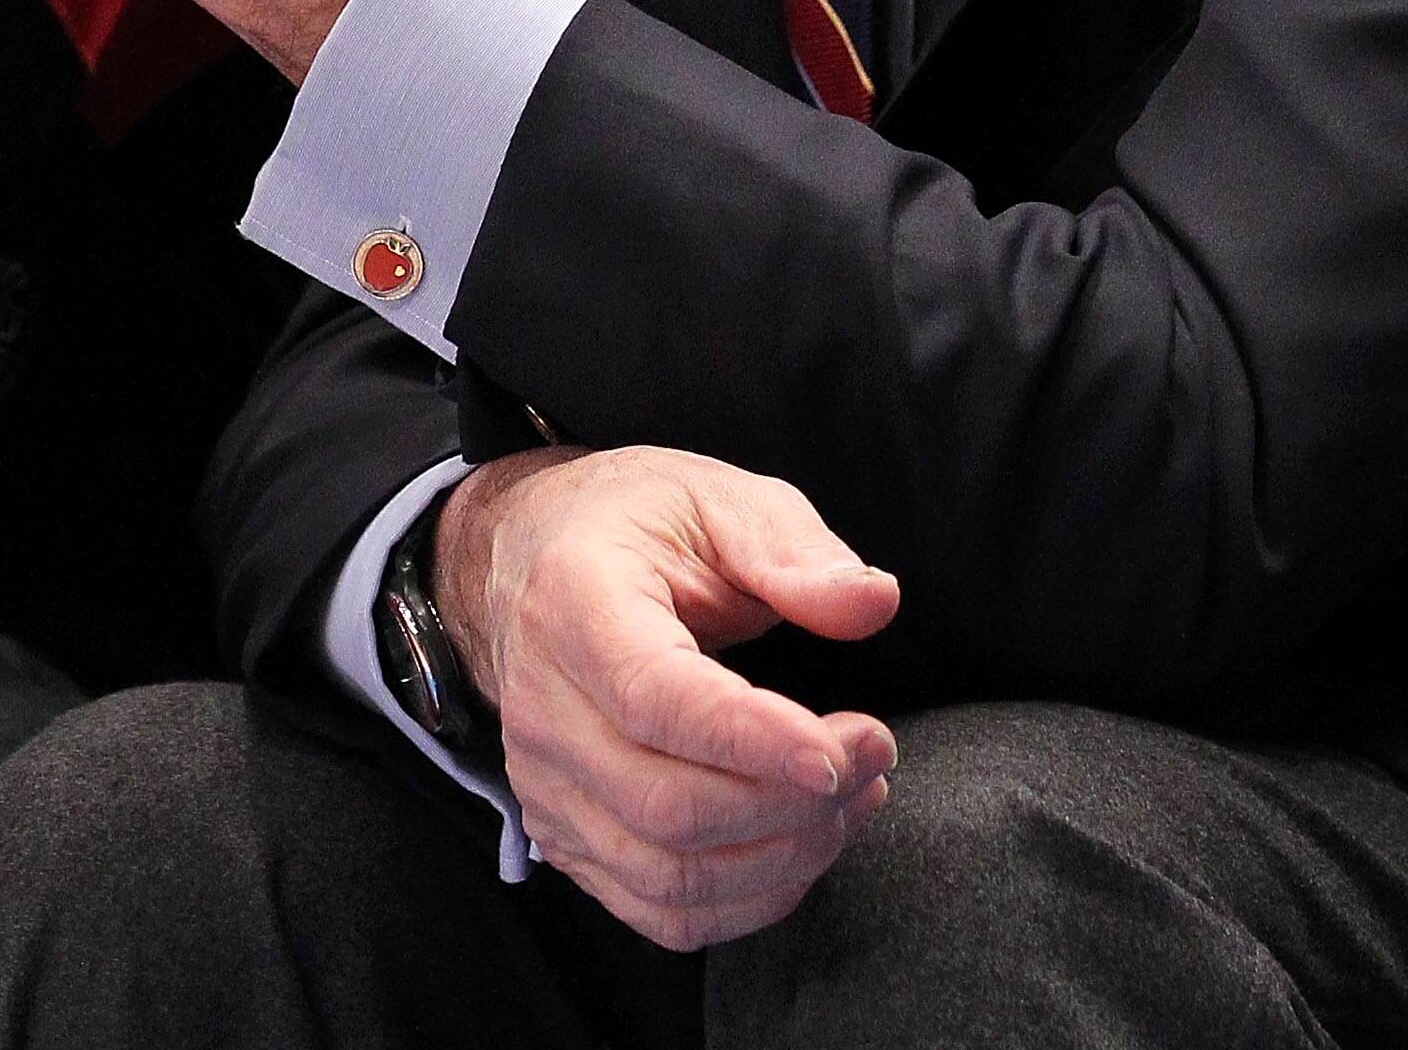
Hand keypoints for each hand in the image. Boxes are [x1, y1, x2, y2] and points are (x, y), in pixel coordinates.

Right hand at [436, 445, 904, 950]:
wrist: (534, 557)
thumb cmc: (635, 526)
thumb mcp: (718, 499)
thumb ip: (795, 550)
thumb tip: (872, 601)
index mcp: (573, 602)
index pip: (655, 698)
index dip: (755, 741)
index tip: (846, 749)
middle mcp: (541, 704)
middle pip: (667, 805)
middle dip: (793, 804)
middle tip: (873, 757)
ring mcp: (543, 780)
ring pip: (666, 874)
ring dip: (782, 857)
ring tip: (849, 800)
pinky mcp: (562, 832)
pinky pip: (657, 909)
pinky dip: (745, 901)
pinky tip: (799, 845)